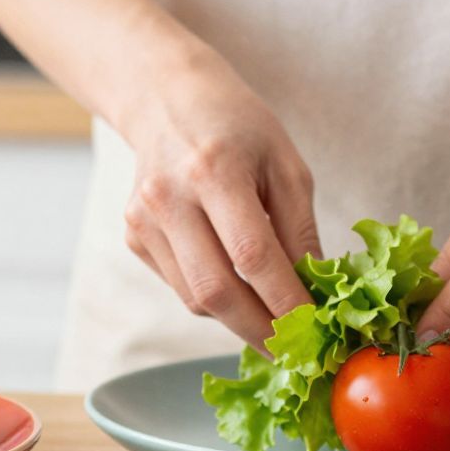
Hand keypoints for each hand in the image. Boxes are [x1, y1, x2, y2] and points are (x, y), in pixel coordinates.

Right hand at [118, 53, 320, 348]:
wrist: (167, 100)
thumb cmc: (239, 128)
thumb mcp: (286, 165)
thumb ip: (301, 232)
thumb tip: (317, 294)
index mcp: (214, 170)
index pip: (253, 256)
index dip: (286, 302)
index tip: (315, 329)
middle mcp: (169, 198)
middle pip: (215, 290)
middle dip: (259, 330)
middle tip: (293, 351)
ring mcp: (143, 220)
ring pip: (194, 299)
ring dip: (238, 317)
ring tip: (271, 314)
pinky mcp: (132, 236)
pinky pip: (180, 286)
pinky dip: (213, 295)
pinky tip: (232, 276)